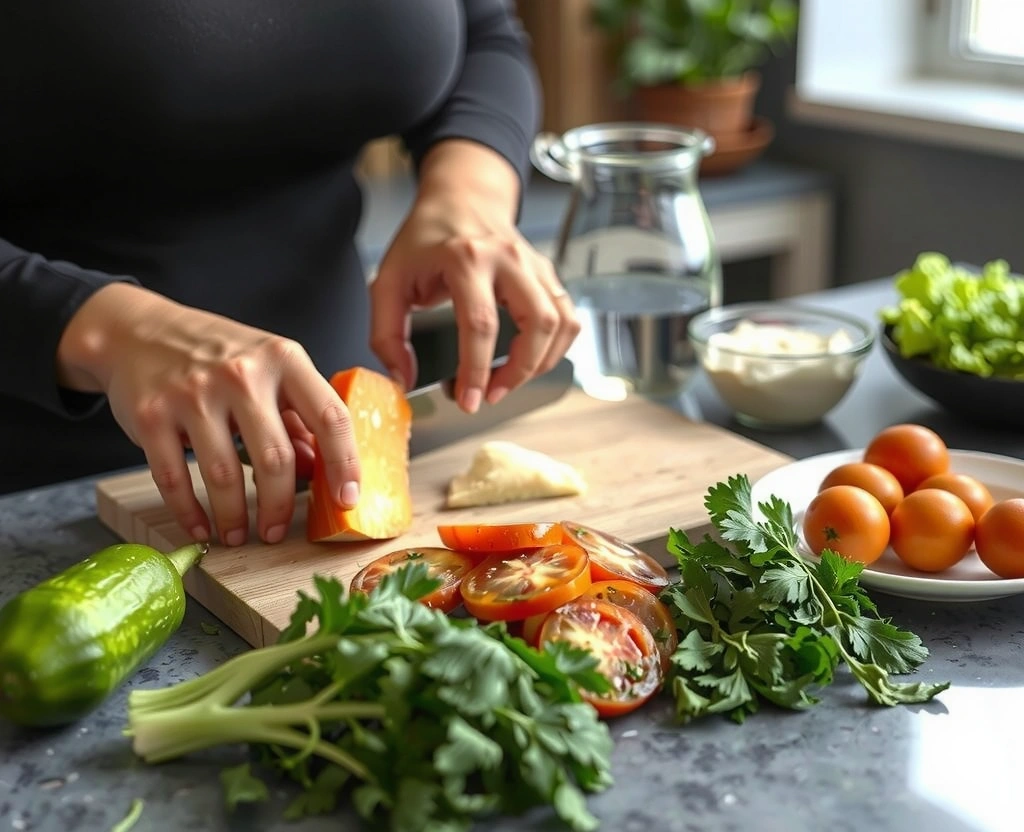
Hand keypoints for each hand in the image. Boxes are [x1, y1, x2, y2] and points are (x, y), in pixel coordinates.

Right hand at [57, 283, 360, 545]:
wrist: (137, 330)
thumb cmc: (216, 355)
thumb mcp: (269, 370)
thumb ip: (298, 416)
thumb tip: (320, 469)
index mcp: (283, 360)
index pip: (330, 417)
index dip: (345, 464)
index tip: (348, 501)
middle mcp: (241, 374)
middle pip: (275, 458)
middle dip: (280, 506)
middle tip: (277, 532)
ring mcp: (193, 393)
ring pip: (224, 474)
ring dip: (235, 517)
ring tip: (239, 536)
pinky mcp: (150, 414)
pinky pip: (174, 478)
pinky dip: (189, 512)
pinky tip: (201, 527)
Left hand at [369, 141, 579, 412]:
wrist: (461, 196)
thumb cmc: (425, 239)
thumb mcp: (388, 280)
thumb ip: (387, 334)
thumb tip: (404, 378)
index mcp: (466, 258)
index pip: (481, 324)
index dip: (476, 371)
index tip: (468, 400)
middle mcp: (509, 259)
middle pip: (537, 323)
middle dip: (520, 371)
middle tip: (492, 393)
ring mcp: (534, 264)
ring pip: (561, 322)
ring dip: (542, 362)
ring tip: (510, 380)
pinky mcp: (548, 274)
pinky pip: (567, 316)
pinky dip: (555, 346)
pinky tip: (530, 358)